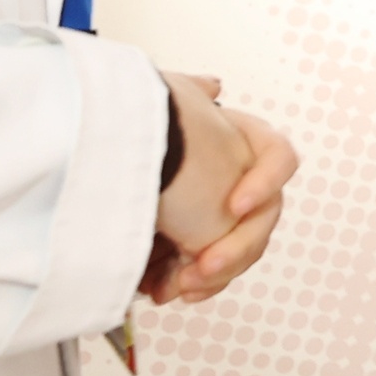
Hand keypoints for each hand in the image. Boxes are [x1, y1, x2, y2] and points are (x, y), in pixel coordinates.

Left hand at [147, 73, 295, 303]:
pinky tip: (163, 290)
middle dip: (232, 249)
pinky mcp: (197, 249)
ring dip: (210, 274)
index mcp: (243, 143)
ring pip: (236, 253)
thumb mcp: (167, 114)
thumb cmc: (140, 138)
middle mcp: (240, 182)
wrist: (98, 167)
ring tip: (174, 285)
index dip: (264, 182)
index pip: (278, 157)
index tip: (234, 204)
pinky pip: (208, 272)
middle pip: (259, 221)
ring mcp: (220, 218)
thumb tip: (212, 86)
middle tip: (202, 266)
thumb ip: (192, 98)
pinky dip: (189, 283)